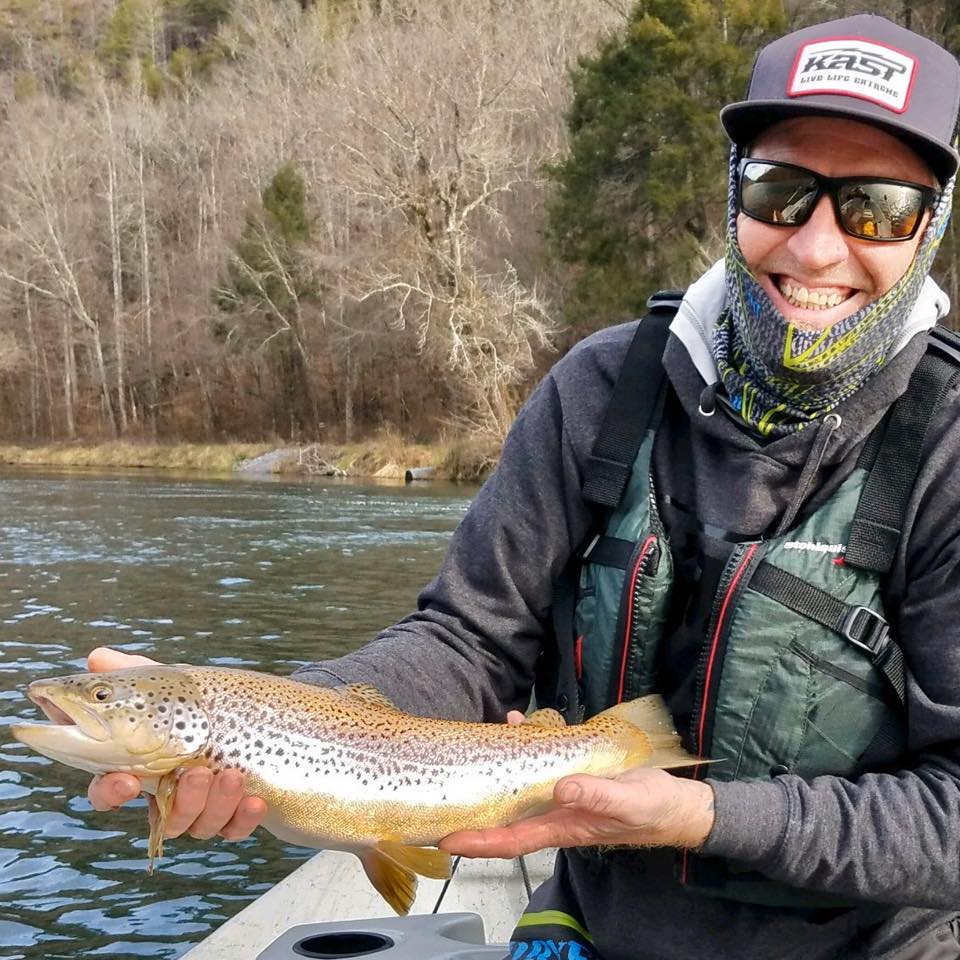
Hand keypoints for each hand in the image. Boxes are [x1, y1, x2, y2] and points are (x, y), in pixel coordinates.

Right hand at [85, 646, 266, 840]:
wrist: (260, 714)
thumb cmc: (200, 703)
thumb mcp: (170, 684)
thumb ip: (134, 672)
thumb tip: (97, 657)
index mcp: (142, 767)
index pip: (110, 790)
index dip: (111, 793)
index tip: (127, 781)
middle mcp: (170, 794)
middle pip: (163, 817)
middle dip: (180, 801)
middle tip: (196, 773)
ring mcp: (204, 808)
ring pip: (200, 825)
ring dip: (215, 804)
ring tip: (232, 775)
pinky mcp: (238, 814)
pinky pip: (237, 829)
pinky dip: (245, 819)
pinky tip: (257, 802)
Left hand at [440, 710, 714, 857]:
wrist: (676, 803)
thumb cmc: (653, 810)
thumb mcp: (628, 803)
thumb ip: (596, 795)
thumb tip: (561, 788)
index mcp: (562, 827)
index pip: (510, 840)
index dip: (478, 841)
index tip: (447, 838)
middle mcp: (555, 812)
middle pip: (505, 812)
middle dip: (476, 802)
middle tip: (445, 784)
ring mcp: (562, 792)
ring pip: (520, 781)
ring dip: (499, 764)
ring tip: (481, 739)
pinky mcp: (573, 772)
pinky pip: (541, 758)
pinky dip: (527, 741)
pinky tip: (520, 722)